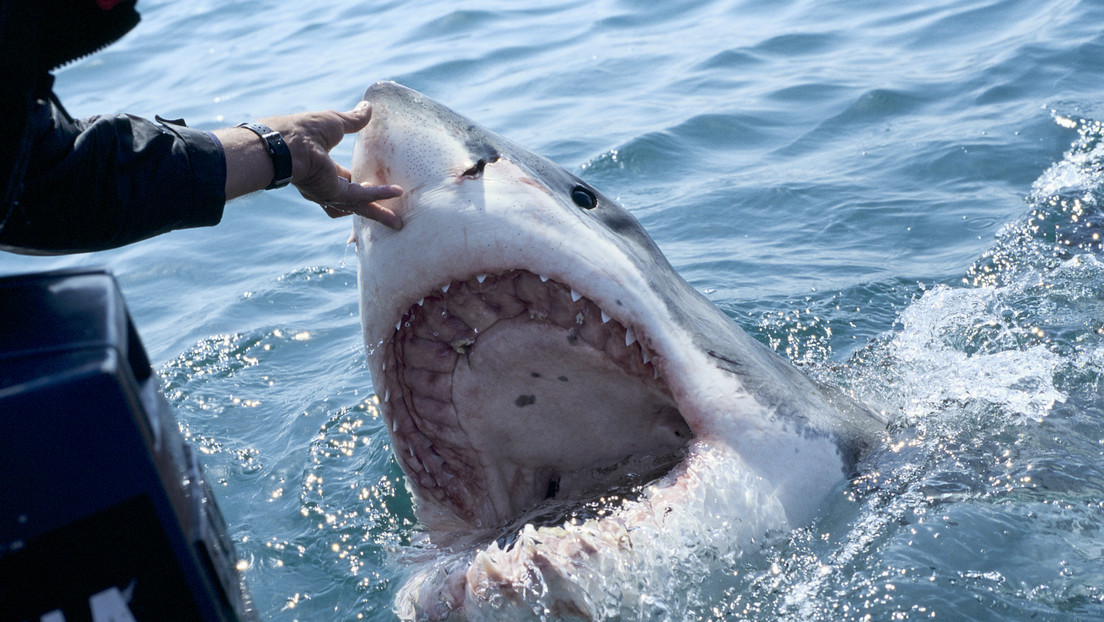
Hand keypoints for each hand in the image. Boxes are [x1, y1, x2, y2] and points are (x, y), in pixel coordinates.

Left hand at [261, 103, 403, 227]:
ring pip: (359, 206)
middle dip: (372, 210)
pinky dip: (379, 194)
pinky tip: (396, 191)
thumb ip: (353, 120)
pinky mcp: (334, 193)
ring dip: (377, 213)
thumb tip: (367, 107)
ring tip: (397, 222)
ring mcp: (329, 192)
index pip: (346, 182)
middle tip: (391, 217)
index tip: (375, 183)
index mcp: (322, 169)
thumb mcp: (335, 122)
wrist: (288, 141)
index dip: (361, 184)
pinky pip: (361, 196)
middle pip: (354, 203)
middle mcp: (325, 186)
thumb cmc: (304, 129)